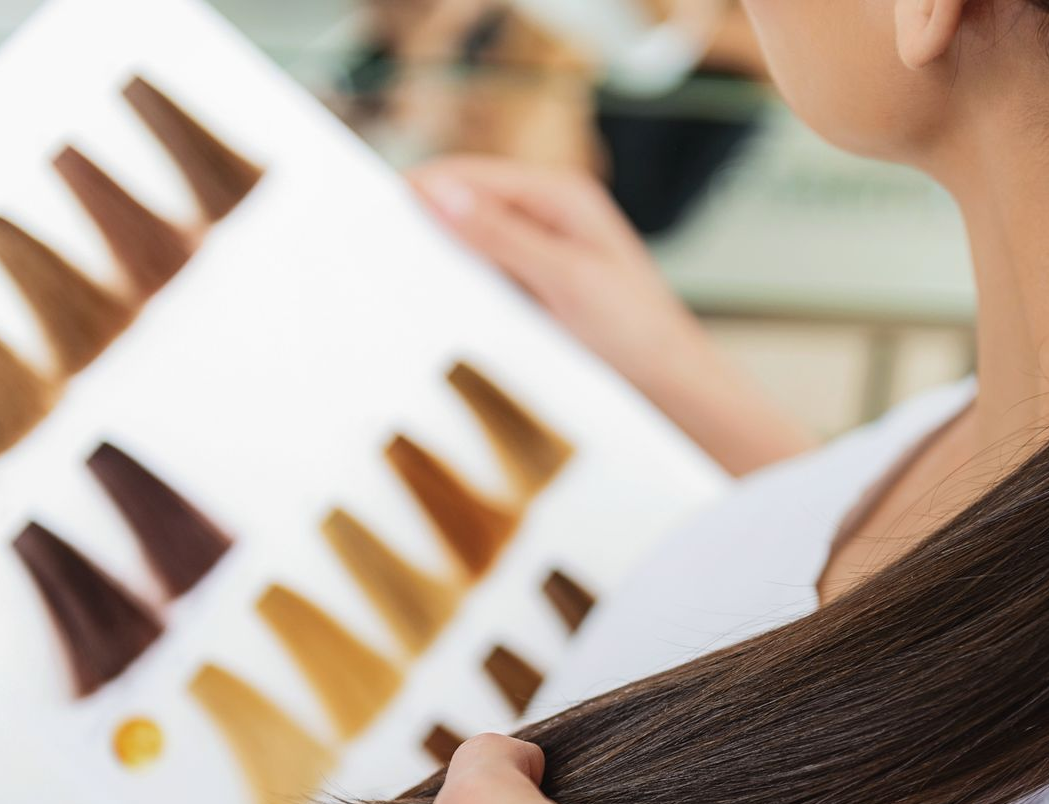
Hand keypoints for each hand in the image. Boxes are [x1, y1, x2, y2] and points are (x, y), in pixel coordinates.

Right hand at [409, 157, 702, 392]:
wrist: (670, 384)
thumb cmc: (635, 332)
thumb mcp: (565, 280)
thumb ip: (502, 236)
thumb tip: (440, 194)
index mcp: (561, 196)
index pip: (471, 174)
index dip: (422, 189)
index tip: (378, 214)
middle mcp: (550, 215)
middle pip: (468, 204)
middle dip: (428, 225)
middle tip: (381, 253)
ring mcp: (545, 251)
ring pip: (475, 243)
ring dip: (444, 260)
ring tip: (405, 283)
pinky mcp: (541, 286)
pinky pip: (489, 275)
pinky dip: (465, 287)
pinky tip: (443, 309)